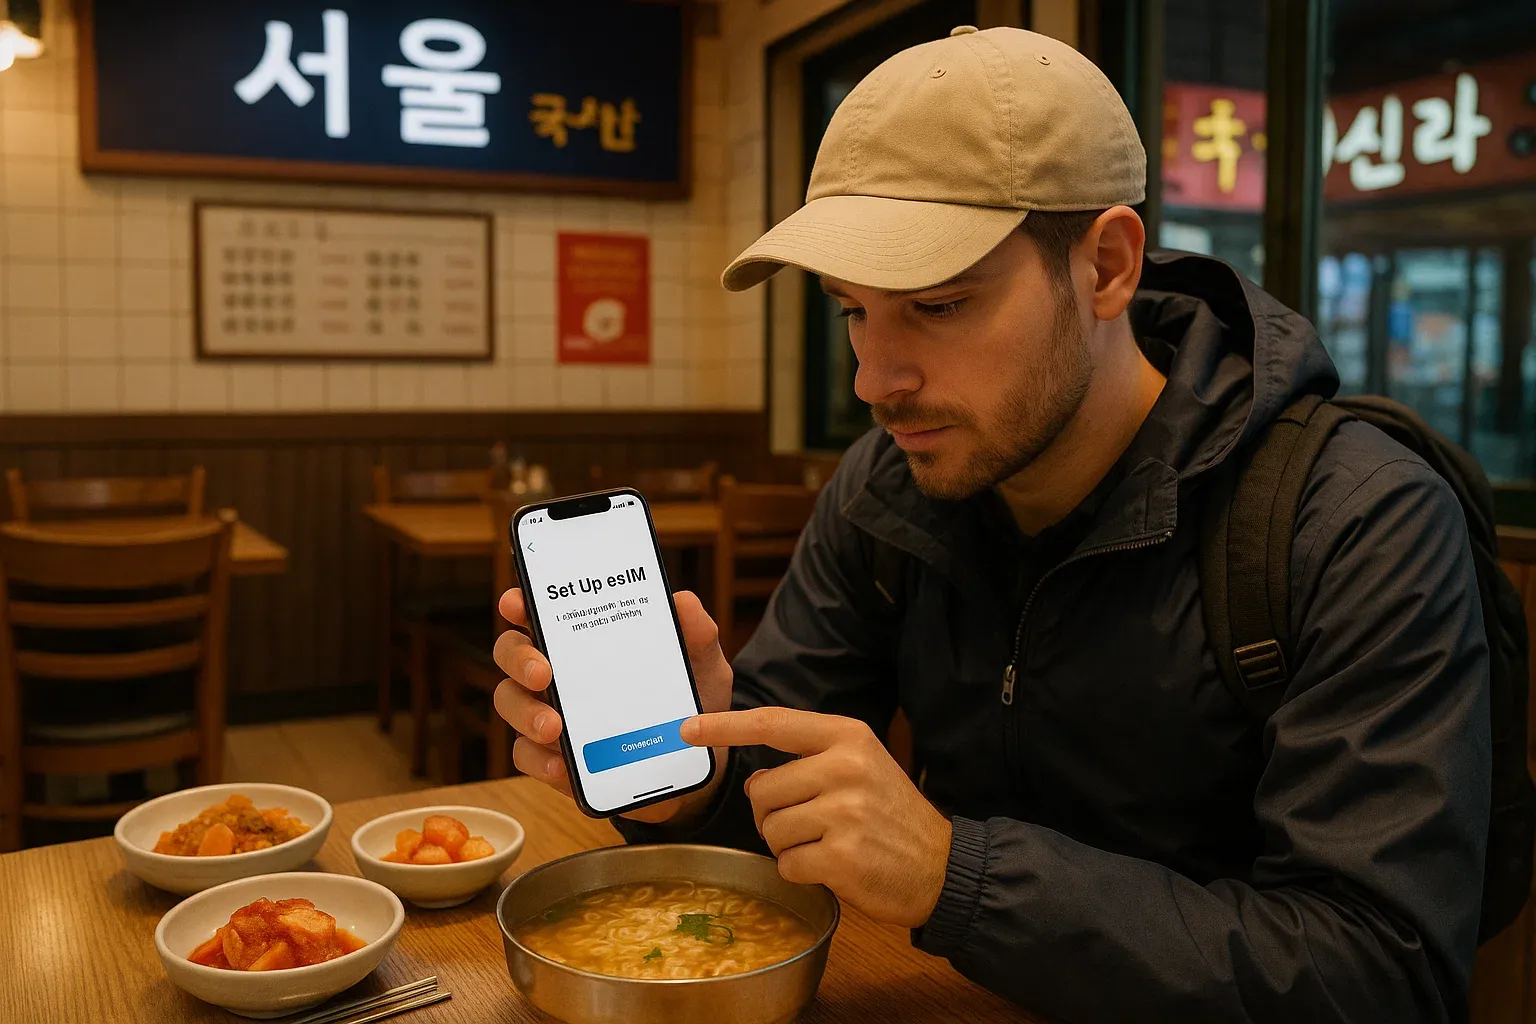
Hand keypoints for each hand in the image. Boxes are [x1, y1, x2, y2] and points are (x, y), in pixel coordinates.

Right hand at [492, 588, 732, 823]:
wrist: (697, 763)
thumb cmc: (690, 700)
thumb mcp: (702, 664)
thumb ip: (697, 633)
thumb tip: (682, 601)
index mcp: (585, 639)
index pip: (541, 612)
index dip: (521, 603)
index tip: (517, 604)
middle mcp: (558, 672)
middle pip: (512, 653)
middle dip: (520, 659)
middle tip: (543, 672)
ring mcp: (550, 714)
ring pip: (511, 704)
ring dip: (526, 713)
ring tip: (554, 727)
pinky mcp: (555, 759)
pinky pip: (528, 757)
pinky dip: (539, 761)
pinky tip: (561, 767)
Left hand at [681, 708, 951, 927]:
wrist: (943, 867)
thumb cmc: (893, 816)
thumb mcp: (861, 767)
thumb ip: (810, 762)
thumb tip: (757, 780)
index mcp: (848, 736)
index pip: (773, 723)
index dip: (726, 726)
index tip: (688, 727)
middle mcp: (845, 766)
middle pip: (763, 790)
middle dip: (773, 815)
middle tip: (812, 825)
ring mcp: (844, 811)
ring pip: (771, 830)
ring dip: (789, 847)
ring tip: (829, 845)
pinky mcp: (842, 855)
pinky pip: (787, 864)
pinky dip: (802, 872)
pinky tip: (834, 867)